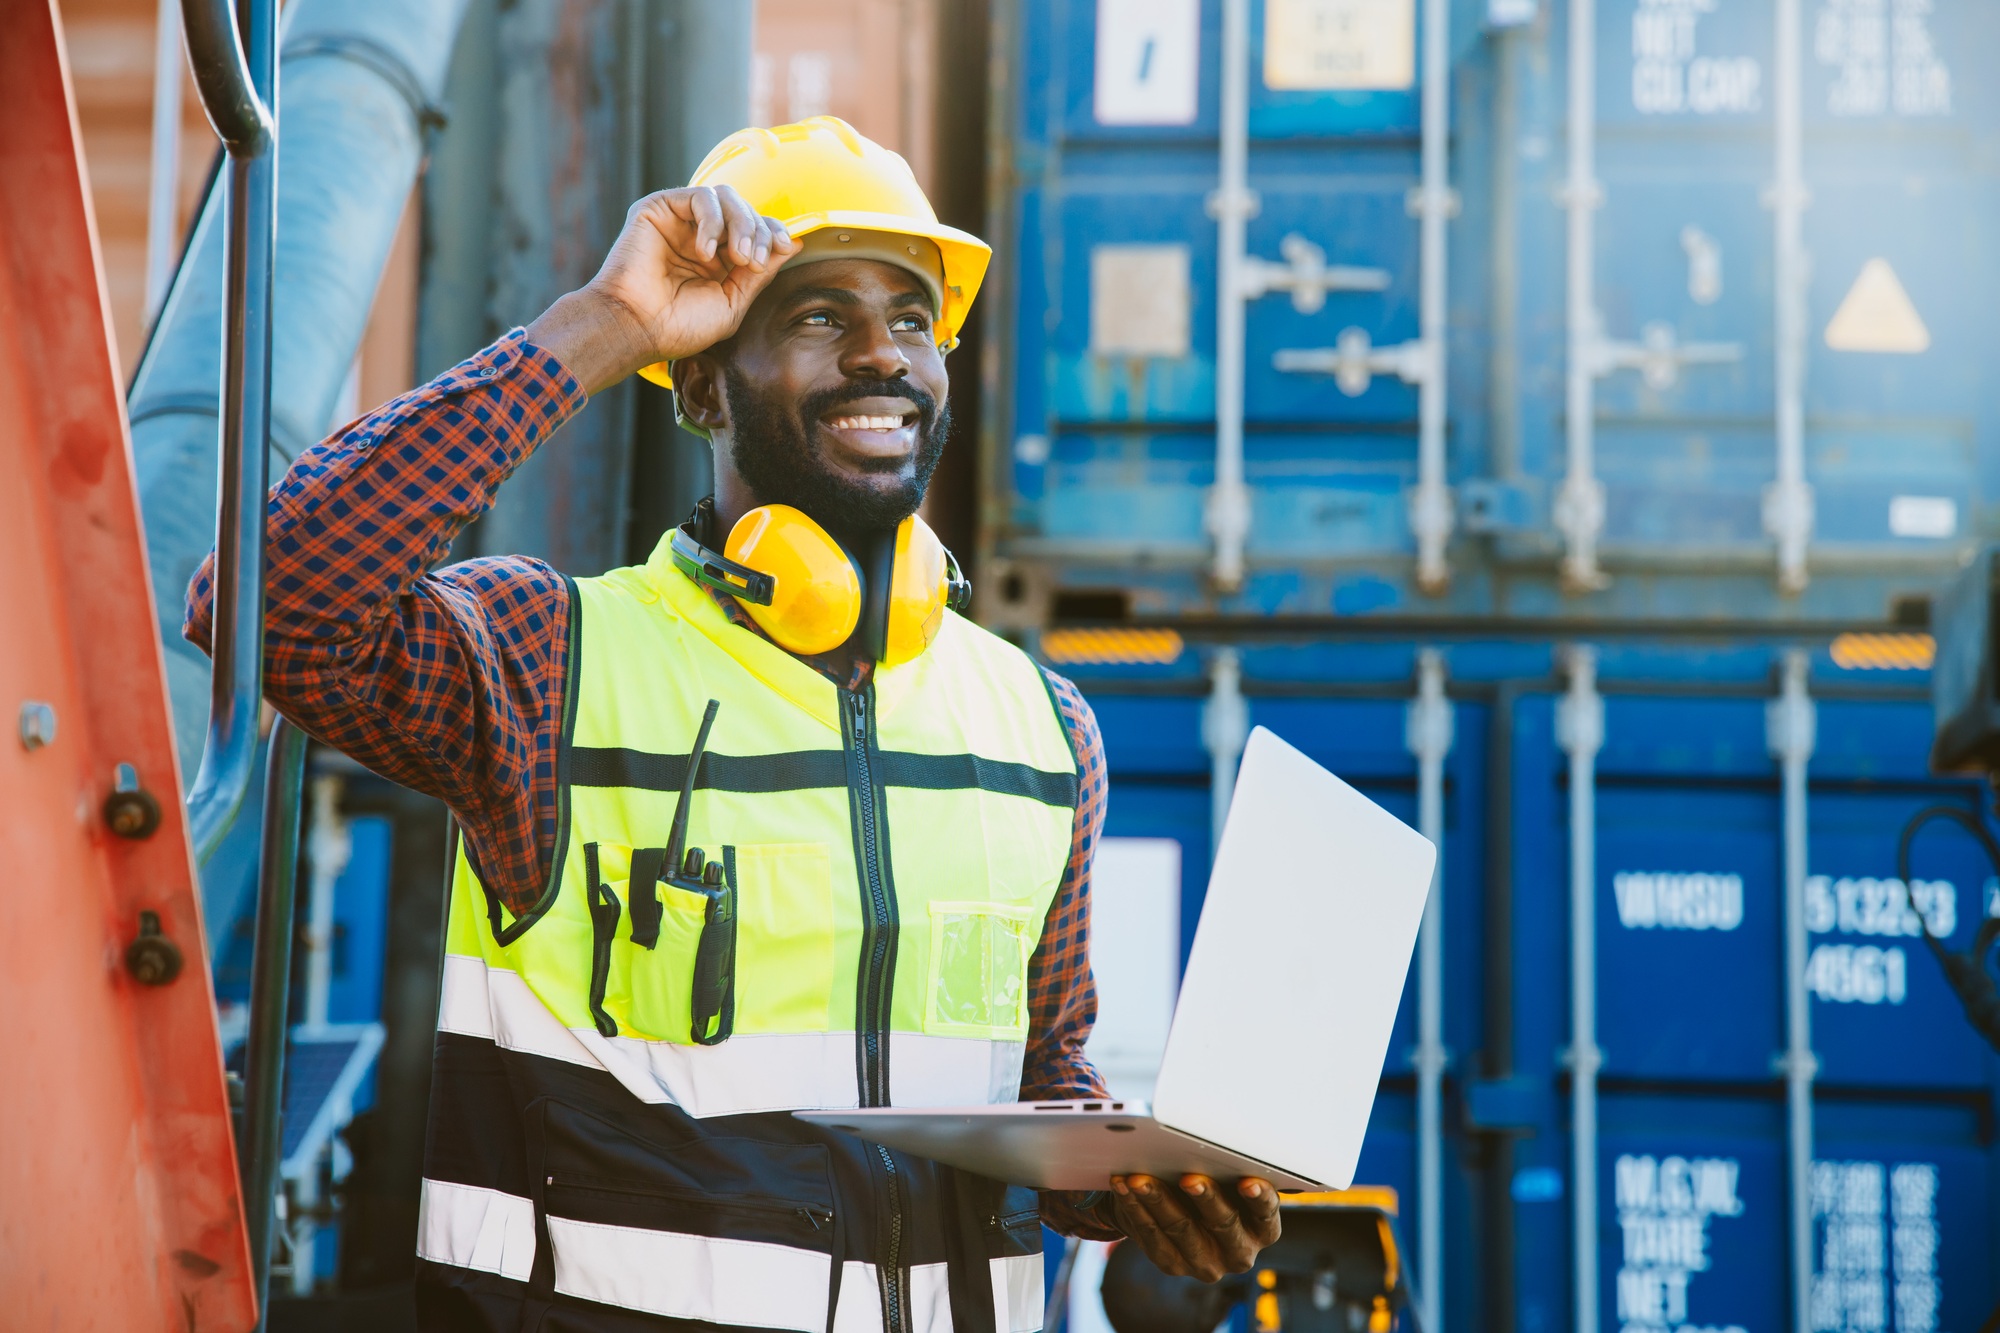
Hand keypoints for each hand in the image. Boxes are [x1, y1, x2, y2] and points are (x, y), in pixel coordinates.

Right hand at [526, 185, 800, 395]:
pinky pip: (700, 196)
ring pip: (726, 196)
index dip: (773, 232)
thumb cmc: (680, 325)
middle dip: (759, 232)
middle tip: (753, 262)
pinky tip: (705, 252)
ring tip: (738, 255)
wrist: (636, 327)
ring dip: (742, 222)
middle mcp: (701, 236)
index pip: (756, 229)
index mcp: (720, 260)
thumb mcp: (733, 302)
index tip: (786, 246)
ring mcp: (680, 221)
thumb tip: (794, 244)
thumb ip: (761, 273)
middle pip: (745, 211)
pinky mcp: (659, 208)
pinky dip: (712, 220)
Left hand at [1104, 1174, 1280, 1281]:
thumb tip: (1207, 1141)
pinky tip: (1124, 1187)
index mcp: (1263, 1229)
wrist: (1187, 1213)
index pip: (1266, 1213)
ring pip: (1181, 1230)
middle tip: (1190, 1178)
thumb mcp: (1231, 1180)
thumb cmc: (1218, 1187)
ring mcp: (1206, 1263)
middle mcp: (1239, 1252)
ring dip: (1158, 1200)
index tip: (1248, 1181)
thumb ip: (1229, 1169)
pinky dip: (1135, 1208)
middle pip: (1223, 1224)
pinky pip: (1151, 1236)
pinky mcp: (1173, 1264)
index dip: (1259, 1198)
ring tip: (1141, 1178)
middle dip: (1206, 1198)